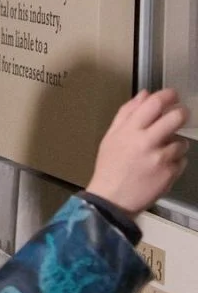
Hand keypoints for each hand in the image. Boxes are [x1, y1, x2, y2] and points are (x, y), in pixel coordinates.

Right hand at [87, 89, 189, 216]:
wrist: (113, 198)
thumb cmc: (110, 165)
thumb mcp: (112, 135)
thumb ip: (127, 113)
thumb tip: (145, 94)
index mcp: (130, 130)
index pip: (154, 104)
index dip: (167, 95)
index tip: (173, 94)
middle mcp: (146, 142)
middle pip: (175, 118)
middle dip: (181, 113)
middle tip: (180, 114)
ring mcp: (161, 159)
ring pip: (182, 141)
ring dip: (176, 142)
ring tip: (163, 150)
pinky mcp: (170, 174)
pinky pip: (182, 160)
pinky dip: (176, 161)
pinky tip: (162, 165)